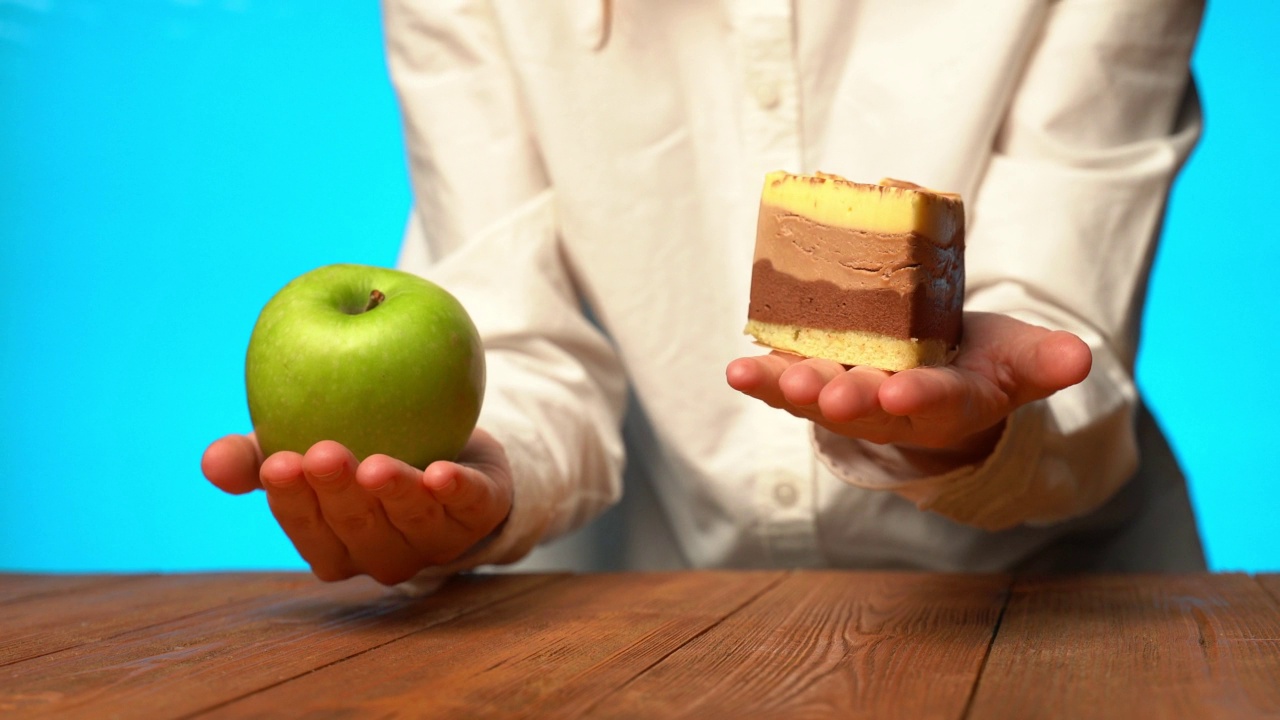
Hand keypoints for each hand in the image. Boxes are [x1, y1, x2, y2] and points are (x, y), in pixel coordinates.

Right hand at [200, 429, 512, 584]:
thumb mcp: (301, 442)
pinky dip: (457, 491)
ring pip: (413, 525)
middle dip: (339, 497)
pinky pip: (471, 506)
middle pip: (359, 531)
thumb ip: (256, 453)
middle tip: (323, 454)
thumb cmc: (357, 443)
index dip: (292, 503)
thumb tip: (211, 463)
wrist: (444, 431)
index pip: (308, 531)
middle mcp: (383, 553)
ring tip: (375, 466)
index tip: (277, 464)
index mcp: (335, 545)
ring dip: (395, 497)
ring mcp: (435, 538)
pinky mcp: (481, 511)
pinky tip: (440, 472)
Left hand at [726, 312, 1090, 469]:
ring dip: (792, 390)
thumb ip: (1046, 362)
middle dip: (846, 402)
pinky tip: (736, 370)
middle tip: (827, 395)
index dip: (920, 398)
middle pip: (868, 410)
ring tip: (761, 376)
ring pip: (821, 399)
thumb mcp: (1023, 361)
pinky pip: (786, 382)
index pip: (938, 404)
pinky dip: (760, 378)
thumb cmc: (985, 365)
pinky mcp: (821, 380)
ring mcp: (854, 398)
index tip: (902, 391)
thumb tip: (1080, 359)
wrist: (942, 379)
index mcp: (951, 404)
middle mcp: (896, 410)